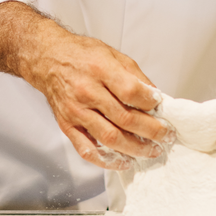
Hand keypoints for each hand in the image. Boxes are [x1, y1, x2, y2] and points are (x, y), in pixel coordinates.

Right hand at [31, 27, 172, 170]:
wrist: (49, 59)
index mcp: (100, 69)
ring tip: (151, 150)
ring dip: (135, 148)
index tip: (161, 106)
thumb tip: (154, 96)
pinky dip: (107, 160)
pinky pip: (87, 149)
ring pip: (110, 138)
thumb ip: (134, 75)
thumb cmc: (81, 54)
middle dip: (151, 130)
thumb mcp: (112, 54)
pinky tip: (123, 161)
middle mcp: (87, 92)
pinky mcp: (68, 125)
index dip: (150, 102)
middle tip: (165, 135)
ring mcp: (76, 111)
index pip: (130, 91)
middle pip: (124, 118)